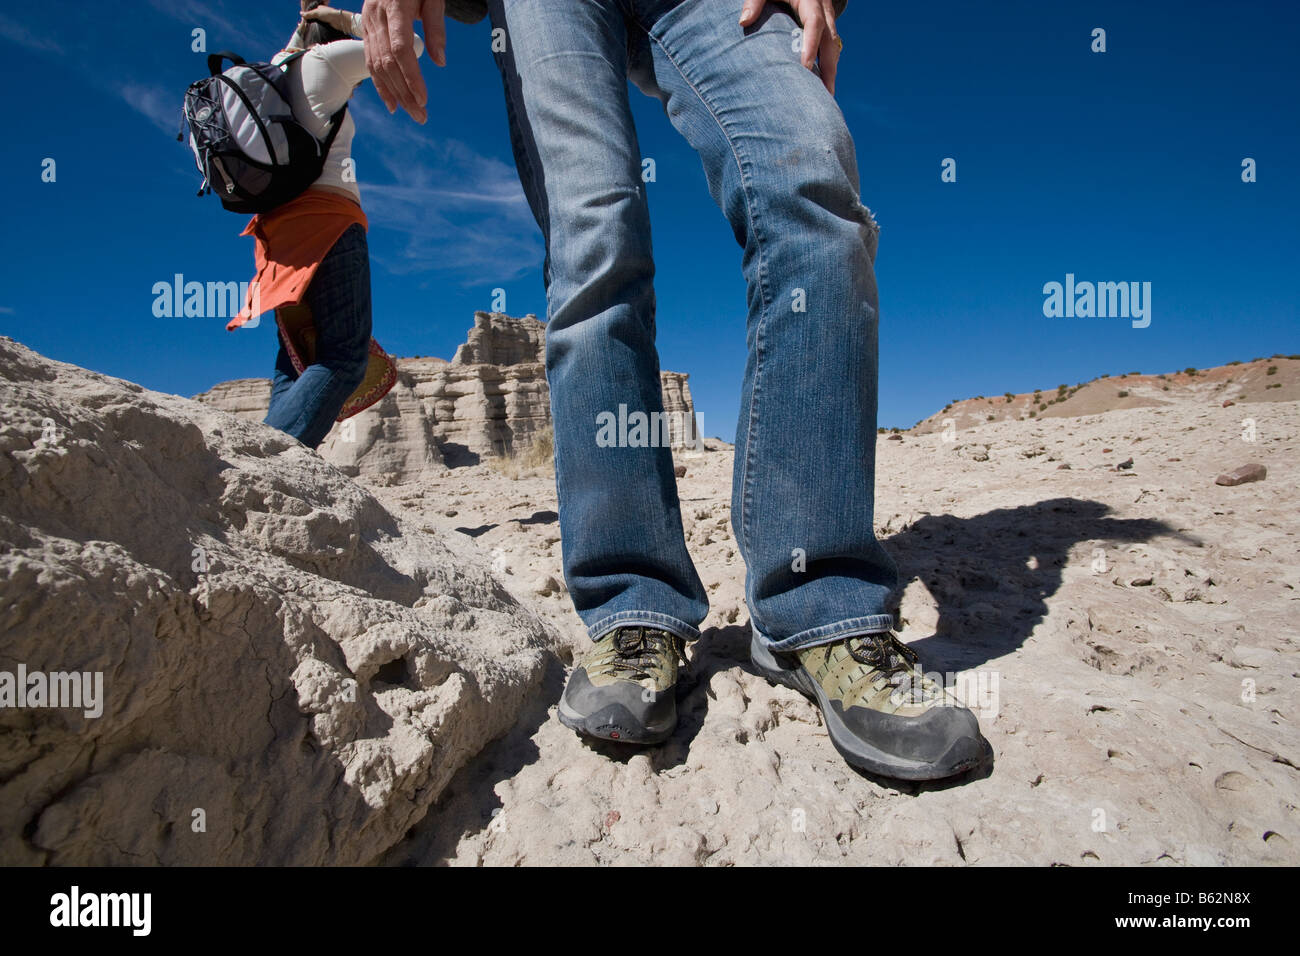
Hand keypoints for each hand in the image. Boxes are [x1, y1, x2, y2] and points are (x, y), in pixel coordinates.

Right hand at [302, 6, 350, 32]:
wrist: (339, 21)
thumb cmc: (329, 14)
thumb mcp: (316, 13)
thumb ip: (308, 14)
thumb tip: (301, 14)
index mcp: (319, 8)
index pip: (311, 12)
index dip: (306, 16)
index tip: (302, 21)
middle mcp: (322, 14)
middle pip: (313, 18)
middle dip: (309, 22)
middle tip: (304, 26)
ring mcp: (325, 20)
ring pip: (317, 23)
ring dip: (313, 26)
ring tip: (307, 30)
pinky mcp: (327, 26)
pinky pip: (320, 27)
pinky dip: (317, 29)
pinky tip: (314, 31)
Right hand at [362, 0, 445, 123]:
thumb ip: (436, 27)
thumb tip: (440, 62)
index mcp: (394, 6)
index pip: (400, 49)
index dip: (411, 76)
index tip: (423, 98)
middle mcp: (376, 16)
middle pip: (387, 62)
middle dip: (404, 92)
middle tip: (421, 116)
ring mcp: (367, 23)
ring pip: (376, 64)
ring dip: (394, 93)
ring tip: (411, 112)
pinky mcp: (365, 29)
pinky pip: (369, 60)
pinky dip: (380, 83)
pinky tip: (392, 102)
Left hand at [739, 0, 840, 94]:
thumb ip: (754, 1)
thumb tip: (743, 22)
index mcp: (810, 0)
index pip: (815, 23)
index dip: (811, 44)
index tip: (806, 67)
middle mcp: (823, 11)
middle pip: (830, 40)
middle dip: (829, 67)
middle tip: (825, 94)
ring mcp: (827, 20)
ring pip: (834, 47)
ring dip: (831, 72)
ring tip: (826, 98)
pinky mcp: (824, 29)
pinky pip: (830, 49)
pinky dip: (827, 67)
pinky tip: (822, 88)